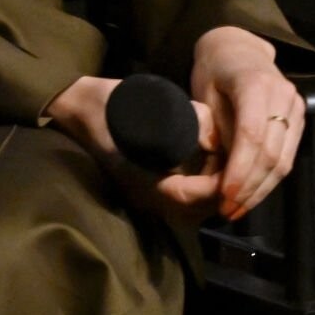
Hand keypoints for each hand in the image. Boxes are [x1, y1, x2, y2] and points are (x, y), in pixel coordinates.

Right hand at [42, 75, 225, 222]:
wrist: (77, 106)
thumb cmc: (112, 104)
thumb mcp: (154, 107)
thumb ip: (189, 122)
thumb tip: (215, 139)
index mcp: (143, 181)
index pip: (191, 196)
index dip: (218, 183)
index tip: (235, 161)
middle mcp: (145, 196)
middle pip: (194, 209)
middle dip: (220, 189)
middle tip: (238, 162)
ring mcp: (143, 195)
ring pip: (189, 208)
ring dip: (211, 190)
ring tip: (225, 161)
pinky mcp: (145, 189)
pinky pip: (180, 199)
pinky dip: (200, 187)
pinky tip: (209, 163)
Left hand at [191, 27, 303, 221]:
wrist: (238, 51)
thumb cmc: (215, 71)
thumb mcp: (205, 95)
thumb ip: (214, 129)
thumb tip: (221, 168)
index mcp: (256, 84)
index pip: (252, 135)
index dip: (240, 169)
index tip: (224, 194)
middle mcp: (283, 95)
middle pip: (270, 153)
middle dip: (249, 187)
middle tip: (226, 209)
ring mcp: (296, 107)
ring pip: (283, 161)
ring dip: (260, 190)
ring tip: (237, 209)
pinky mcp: (300, 119)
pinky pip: (287, 157)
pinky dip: (269, 180)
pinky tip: (252, 194)